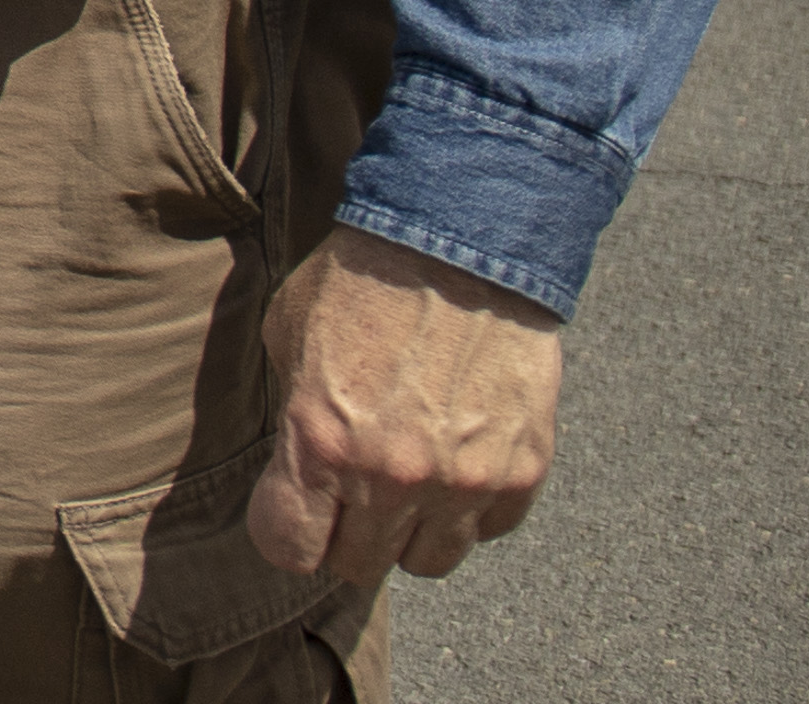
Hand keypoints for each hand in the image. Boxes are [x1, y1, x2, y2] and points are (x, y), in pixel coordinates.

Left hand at [248, 228, 562, 578]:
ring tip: (407, 481)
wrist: (459, 243)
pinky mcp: (520, 473)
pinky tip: (457, 460)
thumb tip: (295, 466)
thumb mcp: (288, 336)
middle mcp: (390, 477)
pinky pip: (488, 529)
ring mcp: (461, 482)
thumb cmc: (360, 279)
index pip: (289, 547)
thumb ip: (290, 413)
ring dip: (412, 532)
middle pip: (359, 565)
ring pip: (428, 562)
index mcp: (318, 443)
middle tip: (351, 495)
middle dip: (347, 535)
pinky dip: (471, 509)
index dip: (288, 532)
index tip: (295, 512)